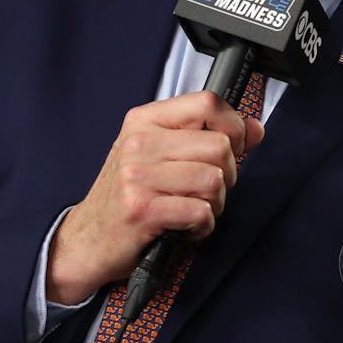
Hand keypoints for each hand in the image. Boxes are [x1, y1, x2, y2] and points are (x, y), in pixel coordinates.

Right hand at [45, 91, 263, 303]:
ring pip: (214, 180)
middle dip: (226, 175)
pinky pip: (201, 212)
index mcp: (145, 121)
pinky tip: (185, 227)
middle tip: (205, 190)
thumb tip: (255, 128)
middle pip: (219, 146)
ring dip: (214, 203)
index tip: (234, 146)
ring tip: (193, 209)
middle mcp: (139, 143)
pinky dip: (203, 226)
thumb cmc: (128, 196)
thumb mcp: (162, 154)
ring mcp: (138, 176)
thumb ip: (209, 136)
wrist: (86, 240)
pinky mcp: (142, 209)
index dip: (233, 125)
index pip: (207, 102)